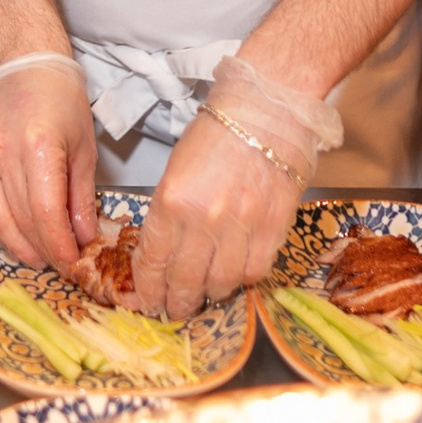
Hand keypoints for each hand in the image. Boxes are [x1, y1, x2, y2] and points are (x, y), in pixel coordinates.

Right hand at [0, 53, 97, 274]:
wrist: (23, 64)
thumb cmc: (60, 100)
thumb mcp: (83, 147)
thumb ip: (82, 196)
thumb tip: (84, 236)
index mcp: (38, 147)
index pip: (45, 214)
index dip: (58, 245)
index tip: (73, 261)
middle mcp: (3, 154)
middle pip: (19, 221)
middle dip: (42, 250)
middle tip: (60, 265)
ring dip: (17, 246)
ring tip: (38, 257)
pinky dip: (0, 225)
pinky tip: (17, 234)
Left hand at [129, 113, 301, 318]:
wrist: (267, 113)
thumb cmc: (217, 135)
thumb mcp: (176, 171)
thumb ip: (168, 215)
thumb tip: (163, 253)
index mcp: (172, 200)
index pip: (154, 261)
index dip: (149, 289)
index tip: (148, 300)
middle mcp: (204, 219)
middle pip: (185, 280)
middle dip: (176, 302)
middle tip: (173, 309)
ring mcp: (242, 227)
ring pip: (221, 283)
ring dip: (209, 294)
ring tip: (204, 294)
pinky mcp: (273, 230)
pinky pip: (254, 271)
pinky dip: (242, 279)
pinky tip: (234, 275)